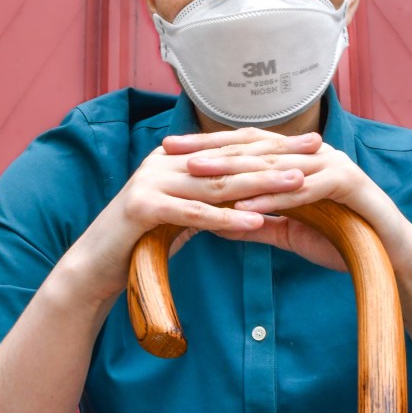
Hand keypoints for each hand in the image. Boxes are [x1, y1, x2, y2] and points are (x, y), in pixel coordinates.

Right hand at [62, 129, 314, 304]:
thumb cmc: (142, 246)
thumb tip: (254, 203)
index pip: (233, 147)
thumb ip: (212, 204)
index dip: (274, 144)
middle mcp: (163, 162)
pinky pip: (193, 213)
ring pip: (217, 182)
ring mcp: (150, 182)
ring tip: (299, 181)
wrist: (93, 269)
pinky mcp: (142, 209)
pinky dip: (227, 217)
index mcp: (176, 159)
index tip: (313, 144)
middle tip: (318, 151)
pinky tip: (259, 219)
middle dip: (277, 155)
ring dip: (261, 182)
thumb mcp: (183, 218)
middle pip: (231, 159)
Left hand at [164, 127, 409, 270]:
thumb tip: (218, 223)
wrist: (393, 260)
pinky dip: (272, 199)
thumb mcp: (291, 233)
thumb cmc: (344, 242)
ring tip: (198, 173)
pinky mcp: (348, 184)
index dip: (208, 146)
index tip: (170, 151)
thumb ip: (259, 224)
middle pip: (256, 146)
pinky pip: (303, 191)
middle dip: (212, 148)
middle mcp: (315, 154)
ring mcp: (333, 165)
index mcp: (300, 159)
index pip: (248, 145)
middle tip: (173, 151)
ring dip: (235, 169)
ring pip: (275, 164)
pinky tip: (243, 208)